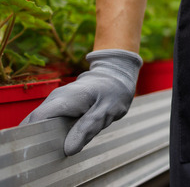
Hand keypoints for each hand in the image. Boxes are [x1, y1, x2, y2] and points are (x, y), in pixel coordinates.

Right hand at [21, 49, 142, 155]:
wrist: (116, 75)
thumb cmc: (113, 92)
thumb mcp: (106, 111)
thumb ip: (88, 128)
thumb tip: (68, 149)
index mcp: (65, 98)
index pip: (38, 119)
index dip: (36, 137)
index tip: (46, 152)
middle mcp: (55, 98)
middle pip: (35, 122)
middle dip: (42, 139)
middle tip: (57, 151)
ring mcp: (55, 101)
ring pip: (41, 123)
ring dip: (50, 135)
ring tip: (65, 143)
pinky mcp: (58, 106)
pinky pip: (49, 121)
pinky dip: (55, 131)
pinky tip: (68, 136)